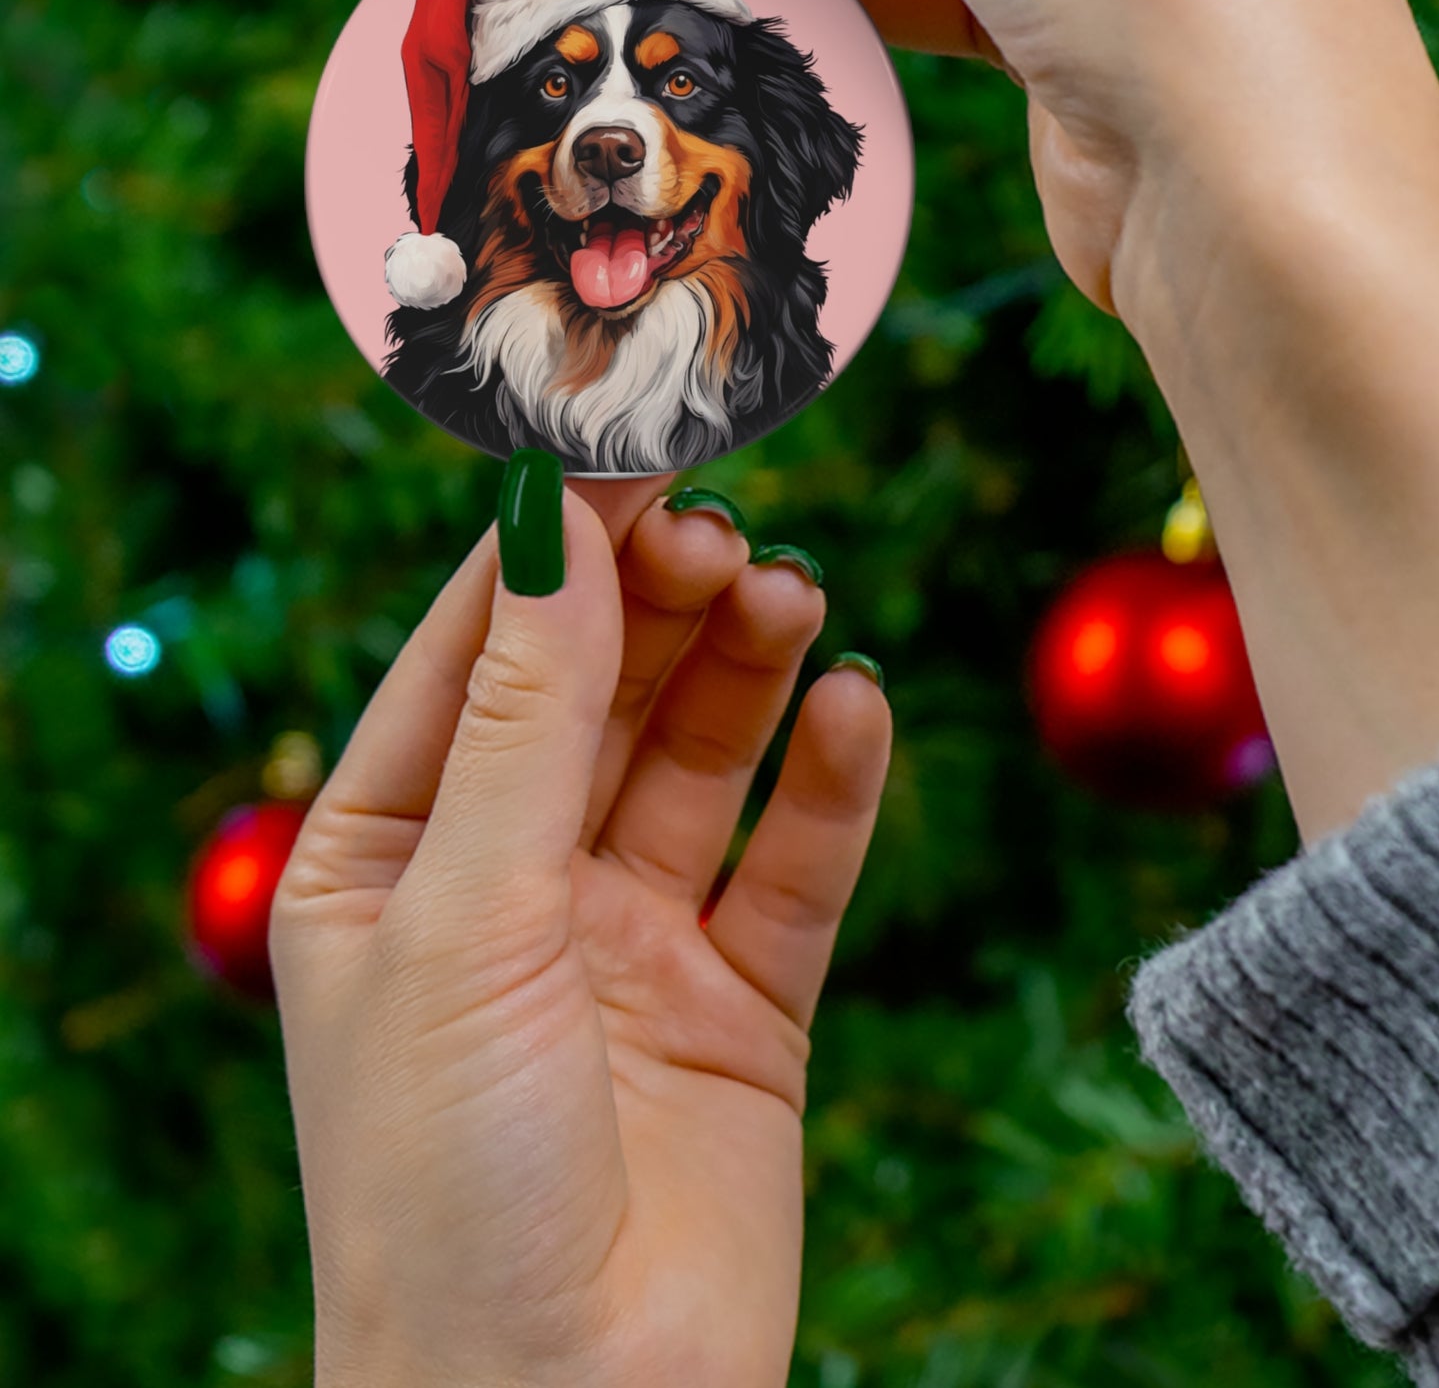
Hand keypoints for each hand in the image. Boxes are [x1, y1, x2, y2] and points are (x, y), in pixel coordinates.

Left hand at [271, 479, 889, 1387]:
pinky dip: (831, 782)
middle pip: (602, 691)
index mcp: (390, 860)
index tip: (628, 449)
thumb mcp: (466, 918)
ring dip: (748, 670)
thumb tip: (555, 524)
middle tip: (727, 529)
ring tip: (794, 598)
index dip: (551, 551)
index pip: (475, 657)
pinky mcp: (744, 1003)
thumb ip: (527, 718)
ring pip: (702, 759)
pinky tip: (855, 709)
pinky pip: (795, 863)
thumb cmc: (448, 1183)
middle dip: (661, 604)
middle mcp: (512, 886)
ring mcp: (631, 941)